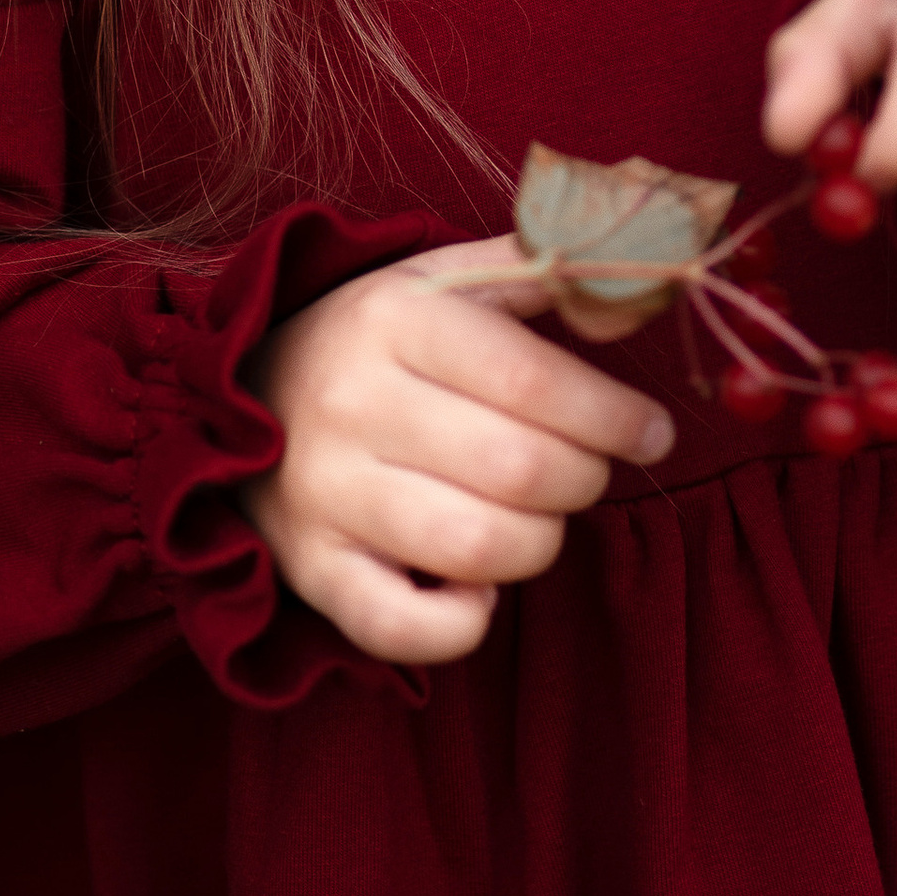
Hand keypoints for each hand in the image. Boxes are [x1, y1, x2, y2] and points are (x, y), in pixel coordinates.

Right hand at [242, 238, 675, 663]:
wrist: (243, 396)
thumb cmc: (374, 342)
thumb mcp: (439, 279)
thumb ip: (537, 268)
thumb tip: (636, 274)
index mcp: (393, 320)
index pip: (532, 379)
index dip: (614, 415)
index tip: (653, 431)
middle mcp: (351, 404)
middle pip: (519, 468)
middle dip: (585, 477)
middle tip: (589, 470)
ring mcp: (324, 493)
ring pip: (479, 546)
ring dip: (540, 542)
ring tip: (537, 517)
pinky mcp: (311, 568)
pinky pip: (404, 627)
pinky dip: (462, 622)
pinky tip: (476, 589)